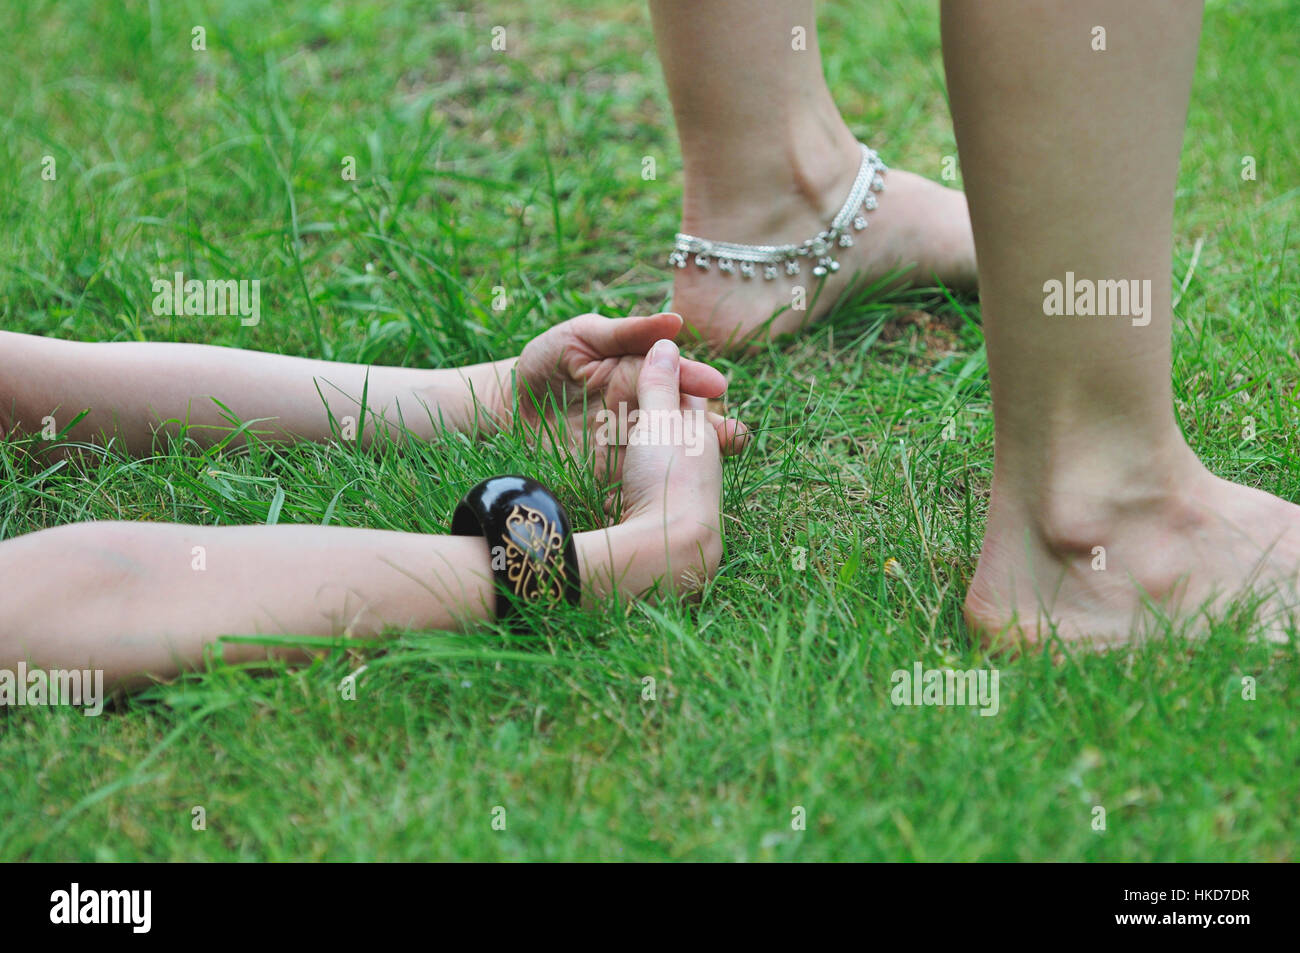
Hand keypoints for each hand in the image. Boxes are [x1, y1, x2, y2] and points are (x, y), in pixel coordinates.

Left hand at [503, 312, 744, 480]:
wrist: (504, 408)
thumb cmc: (544, 362)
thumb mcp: (582, 336)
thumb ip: (626, 331)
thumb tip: (676, 321)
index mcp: (637, 374)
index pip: (672, 376)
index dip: (695, 379)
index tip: (717, 385)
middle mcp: (639, 410)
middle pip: (680, 420)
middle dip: (710, 428)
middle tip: (735, 435)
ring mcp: (626, 443)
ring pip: (665, 453)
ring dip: (691, 461)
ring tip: (715, 466)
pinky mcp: (606, 473)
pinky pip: (634, 481)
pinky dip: (654, 489)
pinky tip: (671, 496)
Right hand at [591, 338, 741, 593]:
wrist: (671, 551)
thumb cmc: (667, 477)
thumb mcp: (661, 421)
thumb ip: (660, 384)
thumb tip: (669, 342)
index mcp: (701, 437)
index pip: (687, 401)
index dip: (668, 383)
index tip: (647, 370)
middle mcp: (699, 467)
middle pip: (672, 437)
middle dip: (652, 425)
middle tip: (617, 413)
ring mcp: (684, 499)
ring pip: (658, 469)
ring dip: (637, 461)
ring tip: (608, 451)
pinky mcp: (664, 526)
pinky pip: (644, 499)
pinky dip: (630, 491)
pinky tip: (613, 495)